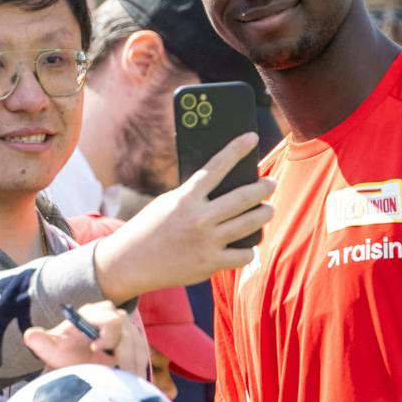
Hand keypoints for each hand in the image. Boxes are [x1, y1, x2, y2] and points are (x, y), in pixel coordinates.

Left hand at [24, 301, 149, 377]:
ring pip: (137, 349)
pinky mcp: (137, 346)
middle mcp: (115, 318)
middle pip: (128, 335)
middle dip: (124, 356)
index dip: (107, 335)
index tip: (98, 349)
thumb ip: (42, 342)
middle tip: (119, 374)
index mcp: (95, 313)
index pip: (110, 320)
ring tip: (127, 384)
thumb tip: (31, 335)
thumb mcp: (52, 349)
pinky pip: (142, 358)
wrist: (75, 364)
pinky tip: (134, 385)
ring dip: (133, 367)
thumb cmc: (64, 354)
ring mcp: (129, 332)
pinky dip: (138, 372)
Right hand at [93, 133, 274, 300]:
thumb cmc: (151, 228)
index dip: (237, 149)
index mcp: (186, 197)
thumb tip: (228, 187)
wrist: (131, 262)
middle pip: (245, 197)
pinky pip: (243, 255)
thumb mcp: (168, 202)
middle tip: (270, 184)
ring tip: (268, 210)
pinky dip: (248, 248)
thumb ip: (195, 195)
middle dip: (264, 188)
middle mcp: (199, 218)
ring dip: (265, 214)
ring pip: (251, 224)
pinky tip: (248, 244)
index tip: (252, 138)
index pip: (217, 166)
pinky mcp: (210, 264)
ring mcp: (207, 242)